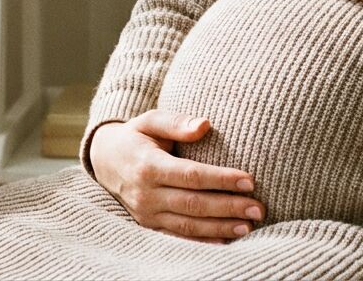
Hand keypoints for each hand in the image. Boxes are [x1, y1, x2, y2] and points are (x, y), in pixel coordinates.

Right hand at [88, 110, 264, 242]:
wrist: (105, 161)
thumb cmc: (135, 137)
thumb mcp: (150, 120)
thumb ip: (176, 122)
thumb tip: (205, 125)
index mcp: (148, 166)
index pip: (191, 175)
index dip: (221, 179)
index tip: (249, 180)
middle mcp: (146, 194)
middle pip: (194, 204)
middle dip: (229, 207)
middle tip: (258, 208)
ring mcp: (146, 213)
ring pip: (189, 225)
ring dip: (221, 227)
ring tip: (249, 226)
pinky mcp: (149, 225)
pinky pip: (178, 237)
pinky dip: (203, 241)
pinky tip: (227, 239)